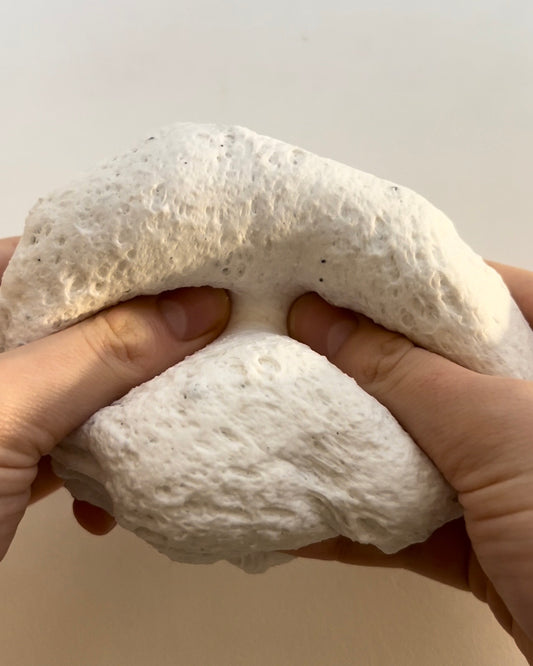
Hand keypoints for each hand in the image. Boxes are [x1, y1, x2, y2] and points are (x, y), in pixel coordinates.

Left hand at [0, 237, 229, 556]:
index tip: (192, 270)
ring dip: (127, 415)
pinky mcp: (12, 461)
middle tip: (202, 339)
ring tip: (166, 421)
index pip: (54, 260)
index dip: (125, 262)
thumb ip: (100, 354)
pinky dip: (100, 471)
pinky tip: (104, 503)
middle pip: (80, 327)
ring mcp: (3, 411)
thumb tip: (196, 310)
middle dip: (140, 344)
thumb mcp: (6, 411)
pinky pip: (74, 445)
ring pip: (86, 388)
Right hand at [287, 262, 532, 662]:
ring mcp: (504, 478)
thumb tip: (323, 322)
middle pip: (436, 370)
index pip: (488, 294)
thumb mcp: (494, 430)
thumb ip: (404, 373)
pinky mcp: (477, 538)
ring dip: (347, 442)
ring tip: (285, 413)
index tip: (351, 279)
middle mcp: (528, 415)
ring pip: (411, 444)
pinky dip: (351, 517)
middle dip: (367, 360)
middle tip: (305, 337)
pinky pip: (403, 517)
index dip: (417, 283)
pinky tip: (301, 508)